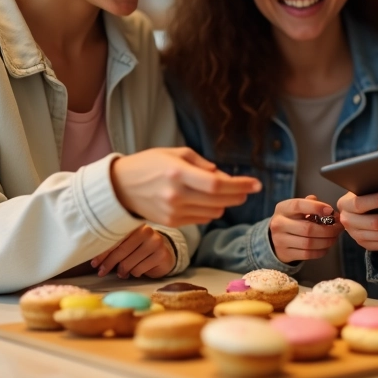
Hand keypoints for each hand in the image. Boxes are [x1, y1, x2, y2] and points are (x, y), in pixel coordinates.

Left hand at [90, 225, 175, 277]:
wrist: (164, 254)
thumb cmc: (140, 249)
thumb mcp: (129, 243)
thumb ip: (116, 245)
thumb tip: (95, 259)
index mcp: (135, 225)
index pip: (115, 239)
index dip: (103, 252)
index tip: (94, 263)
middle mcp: (146, 231)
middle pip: (121, 251)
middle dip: (108, 264)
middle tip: (101, 272)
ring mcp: (155, 242)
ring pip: (128, 263)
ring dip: (122, 271)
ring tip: (121, 272)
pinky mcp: (161, 255)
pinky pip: (138, 270)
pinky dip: (134, 273)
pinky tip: (136, 271)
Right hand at [110, 147, 260, 226]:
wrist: (120, 188)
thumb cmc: (148, 165)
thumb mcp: (174, 153)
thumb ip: (202, 164)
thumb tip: (223, 176)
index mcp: (177, 173)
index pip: (217, 184)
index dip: (240, 185)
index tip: (256, 184)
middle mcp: (177, 195)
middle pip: (220, 200)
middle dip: (238, 195)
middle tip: (247, 189)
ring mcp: (174, 212)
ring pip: (214, 212)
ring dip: (223, 202)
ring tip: (220, 191)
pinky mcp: (172, 223)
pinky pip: (202, 218)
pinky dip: (209, 210)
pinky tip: (205, 200)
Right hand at [268, 198, 341, 262]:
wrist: (275, 237)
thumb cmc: (292, 220)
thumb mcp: (297, 209)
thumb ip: (311, 205)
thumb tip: (330, 211)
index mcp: (282, 208)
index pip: (298, 205)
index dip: (316, 207)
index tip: (331, 211)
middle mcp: (278, 224)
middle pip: (308, 228)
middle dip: (328, 229)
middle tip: (339, 228)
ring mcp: (280, 240)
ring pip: (309, 243)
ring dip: (327, 241)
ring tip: (334, 237)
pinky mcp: (285, 253)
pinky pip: (307, 254)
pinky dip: (321, 251)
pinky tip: (326, 246)